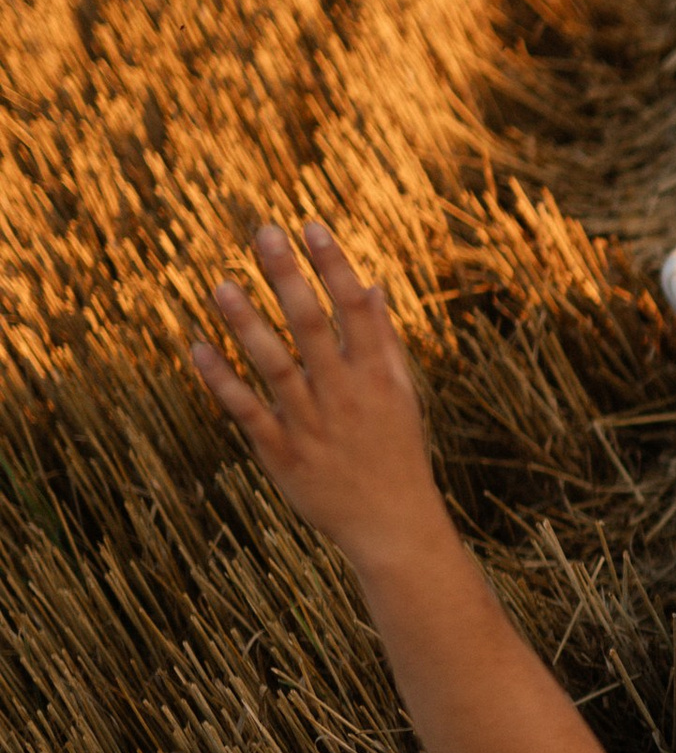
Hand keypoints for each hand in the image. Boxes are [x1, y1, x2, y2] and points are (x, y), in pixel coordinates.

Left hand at [190, 220, 442, 567]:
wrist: (393, 526)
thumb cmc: (396, 453)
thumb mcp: (402, 395)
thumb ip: (383, 341)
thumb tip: (372, 287)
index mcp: (379, 375)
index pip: (357, 308)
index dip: (333, 265)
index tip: (309, 225)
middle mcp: (345, 394)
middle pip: (313, 325)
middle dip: (288, 278)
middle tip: (263, 234)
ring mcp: (312, 423)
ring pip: (274, 366)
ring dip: (246, 324)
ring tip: (220, 285)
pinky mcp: (283, 453)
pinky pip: (247, 412)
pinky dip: (221, 382)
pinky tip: (197, 349)